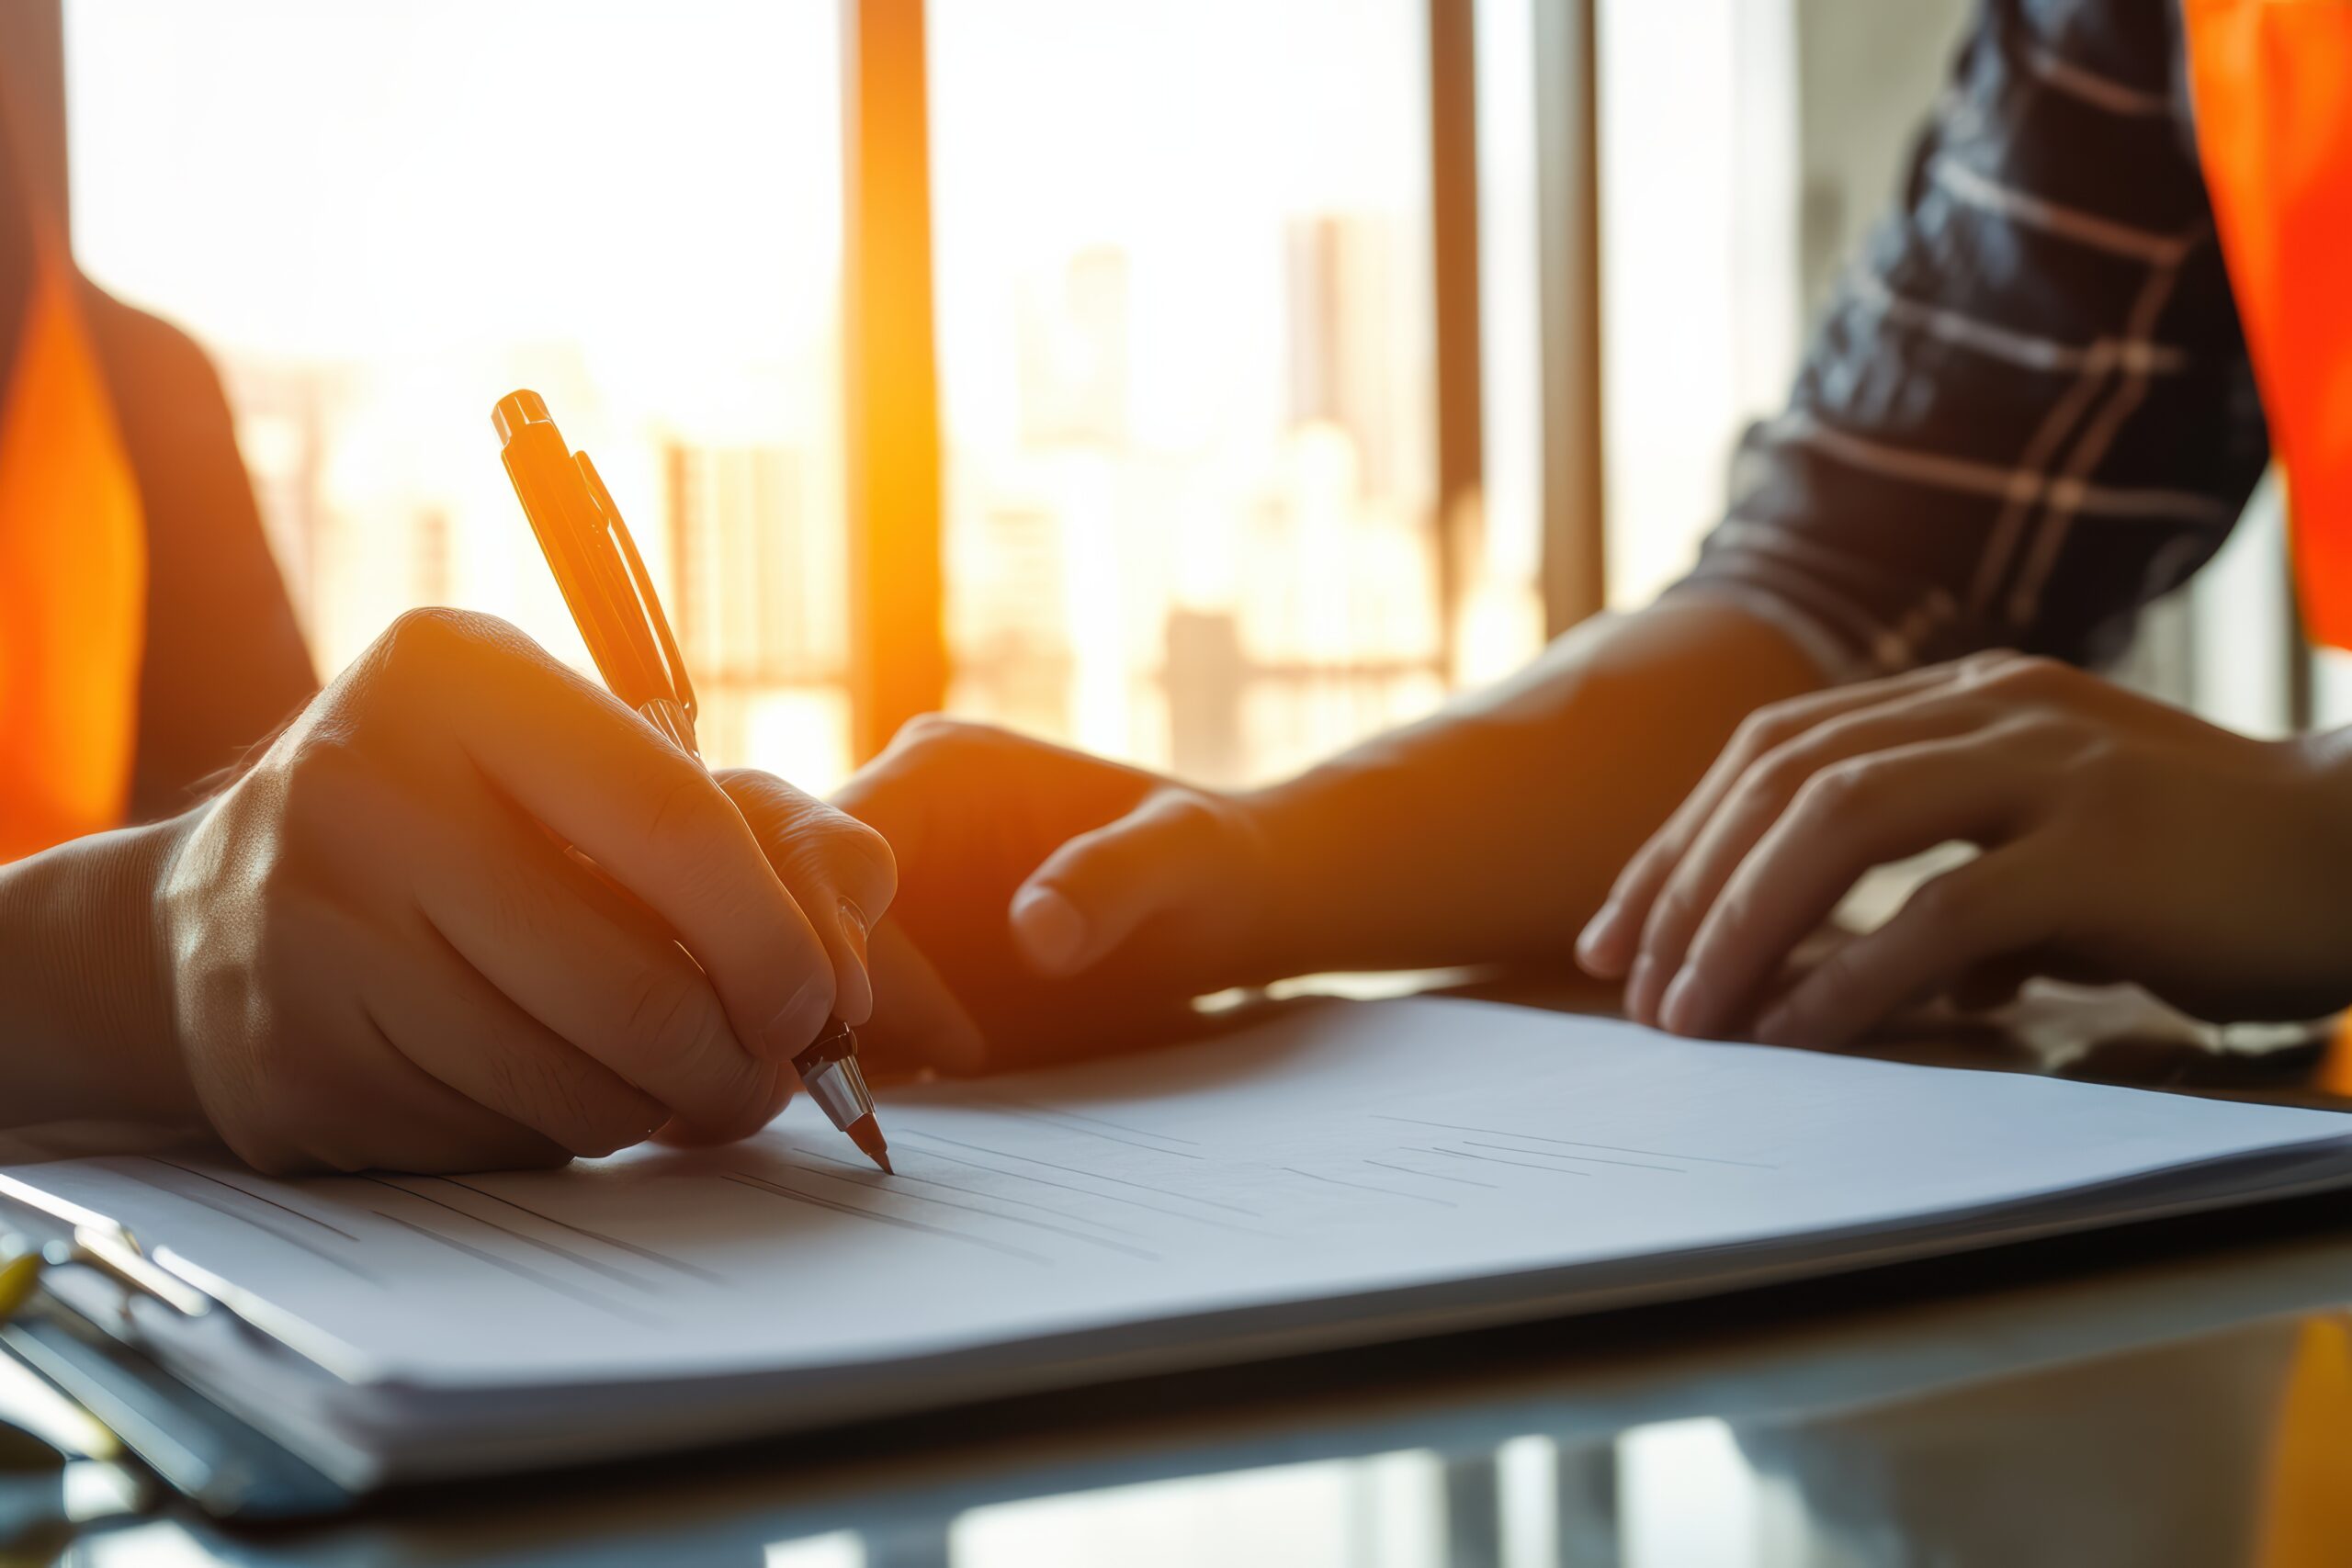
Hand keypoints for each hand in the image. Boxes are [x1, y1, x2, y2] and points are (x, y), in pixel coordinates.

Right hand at [153, 608, 893, 1172]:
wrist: (215, 914)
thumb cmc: (469, 827)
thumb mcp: (599, 770)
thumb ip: (762, 825)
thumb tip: (860, 920)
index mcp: (456, 677)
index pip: (673, 819)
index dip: (777, 935)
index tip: (824, 1000)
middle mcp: (360, 787)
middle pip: (637, 985)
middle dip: (740, 1058)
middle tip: (769, 1074)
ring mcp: (307, 934)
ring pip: (578, 1085)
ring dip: (662, 1108)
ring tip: (673, 1078)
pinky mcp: (291, 1067)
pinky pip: (503, 1140)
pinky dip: (563, 1132)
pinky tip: (547, 1082)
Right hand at [832, 717, 1276, 1073]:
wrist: (1226, 910)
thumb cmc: (1213, 861)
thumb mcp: (1186, 853)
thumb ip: (1113, 879)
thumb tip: (1037, 937)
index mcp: (940, 772)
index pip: (839, 841)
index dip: (830, 924)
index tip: (858, 1012)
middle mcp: (897, 827)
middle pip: (793, 901)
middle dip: (803, 984)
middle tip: (840, 1077)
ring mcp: (893, 900)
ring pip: (802, 963)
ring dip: (815, 1035)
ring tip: (853, 1105)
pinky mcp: (903, 965)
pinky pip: (841, 1011)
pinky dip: (845, 1060)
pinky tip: (865, 1108)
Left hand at [1576, 653, 2351, 1044]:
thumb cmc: (2201, 869)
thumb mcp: (2048, 849)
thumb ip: (1946, 878)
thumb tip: (1834, 973)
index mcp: (1966, 698)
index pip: (1778, 750)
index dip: (1682, 839)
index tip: (1619, 931)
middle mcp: (1992, 710)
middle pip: (1784, 778)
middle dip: (1686, 885)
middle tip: (1629, 985)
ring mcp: (2050, 768)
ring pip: (1842, 822)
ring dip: (1743, 923)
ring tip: (1688, 1019)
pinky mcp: (2103, 849)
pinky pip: (1945, 908)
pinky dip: (1854, 973)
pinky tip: (1797, 1034)